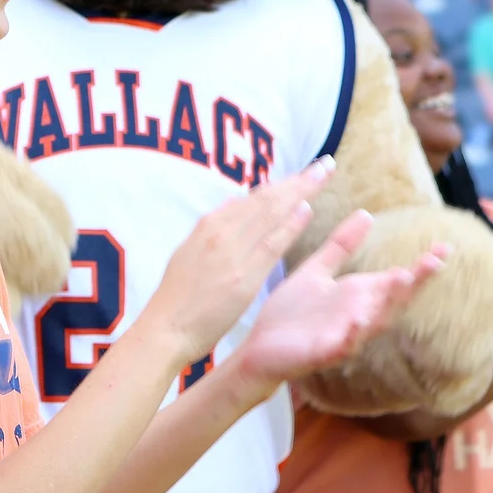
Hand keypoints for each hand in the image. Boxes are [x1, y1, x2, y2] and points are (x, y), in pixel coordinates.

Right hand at [145, 159, 334, 360]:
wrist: (166, 328)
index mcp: (208, 225)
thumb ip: (212, 230)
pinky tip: (307, 211)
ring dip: (301, 192)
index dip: (281, 184)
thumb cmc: (177, 297)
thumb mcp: (188, 253)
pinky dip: (290, 226)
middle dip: (298, 180)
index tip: (303, 174)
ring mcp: (232, 253)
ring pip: (271, 214)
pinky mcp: (243, 277)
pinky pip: (271, 245)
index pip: (252, 198)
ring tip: (324, 175)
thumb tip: (231, 206)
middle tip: (325, 165)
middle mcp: (220, 232)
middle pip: (267, 199)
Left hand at [235, 213, 447, 383]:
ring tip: (403, 279)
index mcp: (358, 295)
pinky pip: (342, 345)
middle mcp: (358, 315)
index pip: (396, 280)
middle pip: (393, 299)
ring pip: (374, 321)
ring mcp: (344, 336)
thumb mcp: (318, 271)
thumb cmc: (291, 313)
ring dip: (388, 303)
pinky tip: (358, 321)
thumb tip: (366, 213)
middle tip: (435, 261)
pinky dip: (352, 334)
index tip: (444, 248)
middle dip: (413, 282)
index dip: (420, 267)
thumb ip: (341, 245)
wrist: (259, 347)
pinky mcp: (323, 353)